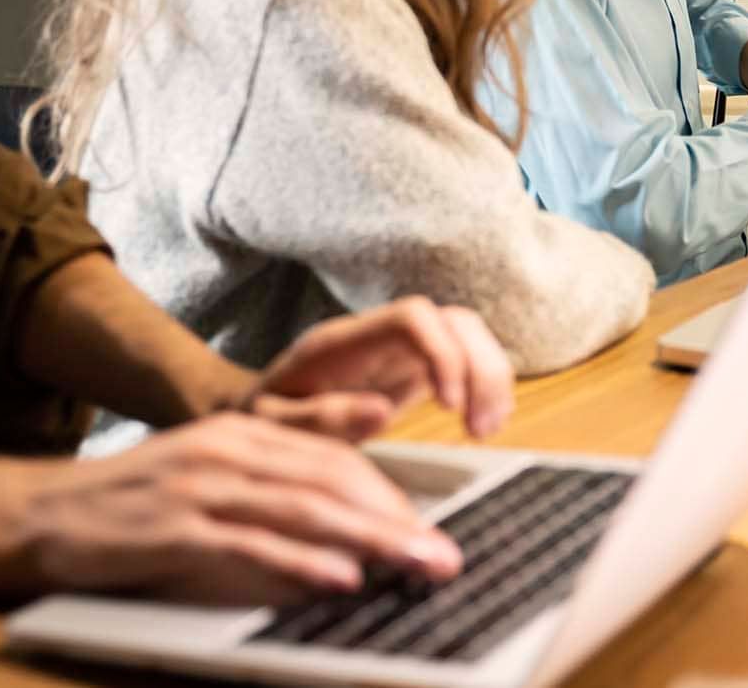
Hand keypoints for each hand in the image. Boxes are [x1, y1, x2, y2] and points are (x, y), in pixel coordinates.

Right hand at [0, 414, 460, 607]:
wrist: (40, 511)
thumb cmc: (130, 507)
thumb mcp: (206, 480)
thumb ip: (268, 493)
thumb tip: (340, 533)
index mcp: (241, 433)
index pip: (334, 459)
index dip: (388, 493)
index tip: (430, 527)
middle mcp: (227, 450)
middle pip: (331, 481)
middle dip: (396, 519)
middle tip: (444, 554)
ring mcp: (200, 487)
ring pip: (303, 509)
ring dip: (368, 540)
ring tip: (415, 563)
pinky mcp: (174, 528)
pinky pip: (249, 545)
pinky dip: (299, 563)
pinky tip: (339, 578)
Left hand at [251, 297, 515, 440]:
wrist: (256, 412)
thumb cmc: (261, 419)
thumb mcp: (271, 427)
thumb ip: (318, 419)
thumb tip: (380, 411)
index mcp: (343, 342)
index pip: (412, 317)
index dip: (443, 353)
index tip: (450, 406)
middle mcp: (378, 337)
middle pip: (453, 321)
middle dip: (480, 368)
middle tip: (479, 428)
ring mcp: (399, 350)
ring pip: (467, 334)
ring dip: (490, 377)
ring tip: (485, 429)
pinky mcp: (412, 369)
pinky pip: (465, 360)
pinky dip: (486, 386)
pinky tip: (484, 423)